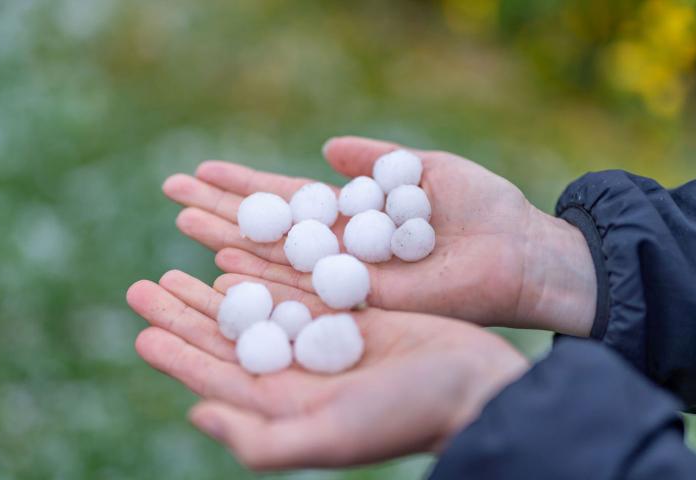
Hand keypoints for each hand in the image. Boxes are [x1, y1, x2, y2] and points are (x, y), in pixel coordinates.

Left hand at [126, 270, 528, 469]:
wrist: (475, 387)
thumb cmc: (408, 415)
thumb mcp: (333, 435)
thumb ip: (263, 437)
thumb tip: (197, 416)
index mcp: (290, 404)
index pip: (218, 375)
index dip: (177, 352)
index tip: (140, 329)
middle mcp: (302, 372)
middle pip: (230, 336)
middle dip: (185, 312)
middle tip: (144, 285)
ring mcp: (327, 341)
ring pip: (258, 306)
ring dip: (217, 287)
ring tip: (181, 265)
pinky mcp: (354, 314)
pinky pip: (297, 287)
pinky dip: (266, 271)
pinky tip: (238, 258)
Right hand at [163, 136, 595, 335]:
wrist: (522, 251)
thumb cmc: (483, 208)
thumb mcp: (423, 169)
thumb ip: (374, 160)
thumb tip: (325, 149)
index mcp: (357, 215)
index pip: (288, 199)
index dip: (246, 184)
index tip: (203, 170)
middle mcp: (342, 248)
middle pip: (270, 228)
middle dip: (222, 209)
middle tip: (172, 193)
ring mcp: (348, 277)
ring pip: (276, 258)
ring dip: (228, 239)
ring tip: (183, 222)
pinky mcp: (362, 302)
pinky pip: (303, 289)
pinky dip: (265, 275)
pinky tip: (225, 262)